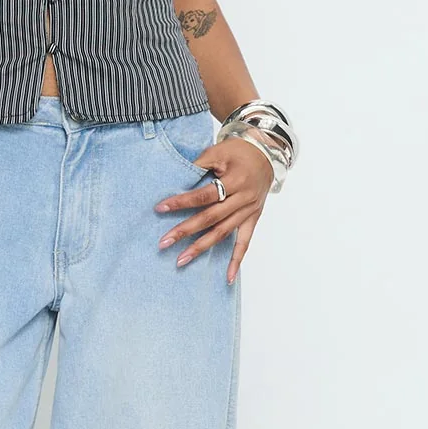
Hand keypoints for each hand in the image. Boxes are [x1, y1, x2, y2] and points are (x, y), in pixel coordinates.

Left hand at [154, 134, 274, 283]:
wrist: (267, 153)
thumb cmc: (239, 151)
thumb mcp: (219, 151)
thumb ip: (198, 165)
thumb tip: (174, 179)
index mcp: (235, 180)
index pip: (204, 195)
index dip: (182, 202)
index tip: (160, 208)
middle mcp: (243, 198)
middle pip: (211, 218)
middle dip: (186, 231)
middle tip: (164, 243)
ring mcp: (249, 211)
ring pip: (223, 233)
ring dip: (201, 248)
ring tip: (181, 260)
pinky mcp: (253, 219)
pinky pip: (245, 243)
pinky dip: (236, 261)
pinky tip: (227, 277)